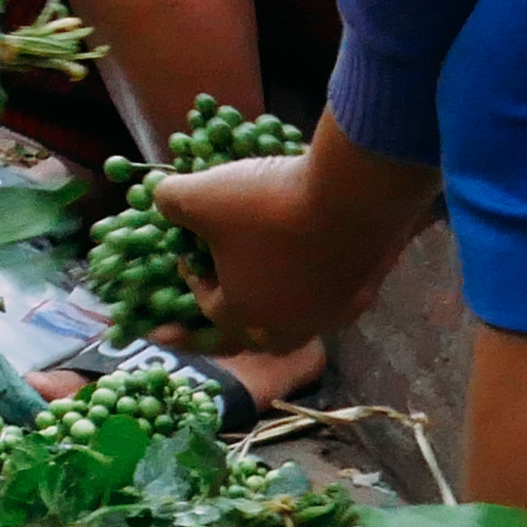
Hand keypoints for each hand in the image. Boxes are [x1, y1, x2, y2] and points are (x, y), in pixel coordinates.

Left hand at [155, 143, 435, 351]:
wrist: (353, 194)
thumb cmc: (267, 204)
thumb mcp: (201, 195)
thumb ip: (170, 199)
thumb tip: (161, 196)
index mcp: (244, 314)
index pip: (210, 309)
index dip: (194, 281)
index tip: (190, 257)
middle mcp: (291, 326)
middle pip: (257, 333)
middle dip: (239, 315)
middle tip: (229, 293)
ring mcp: (333, 314)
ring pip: (301, 321)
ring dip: (283, 304)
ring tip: (274, 282)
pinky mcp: (365, 292)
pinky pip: (335, 298)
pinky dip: (321, 285)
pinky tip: (319, 263)